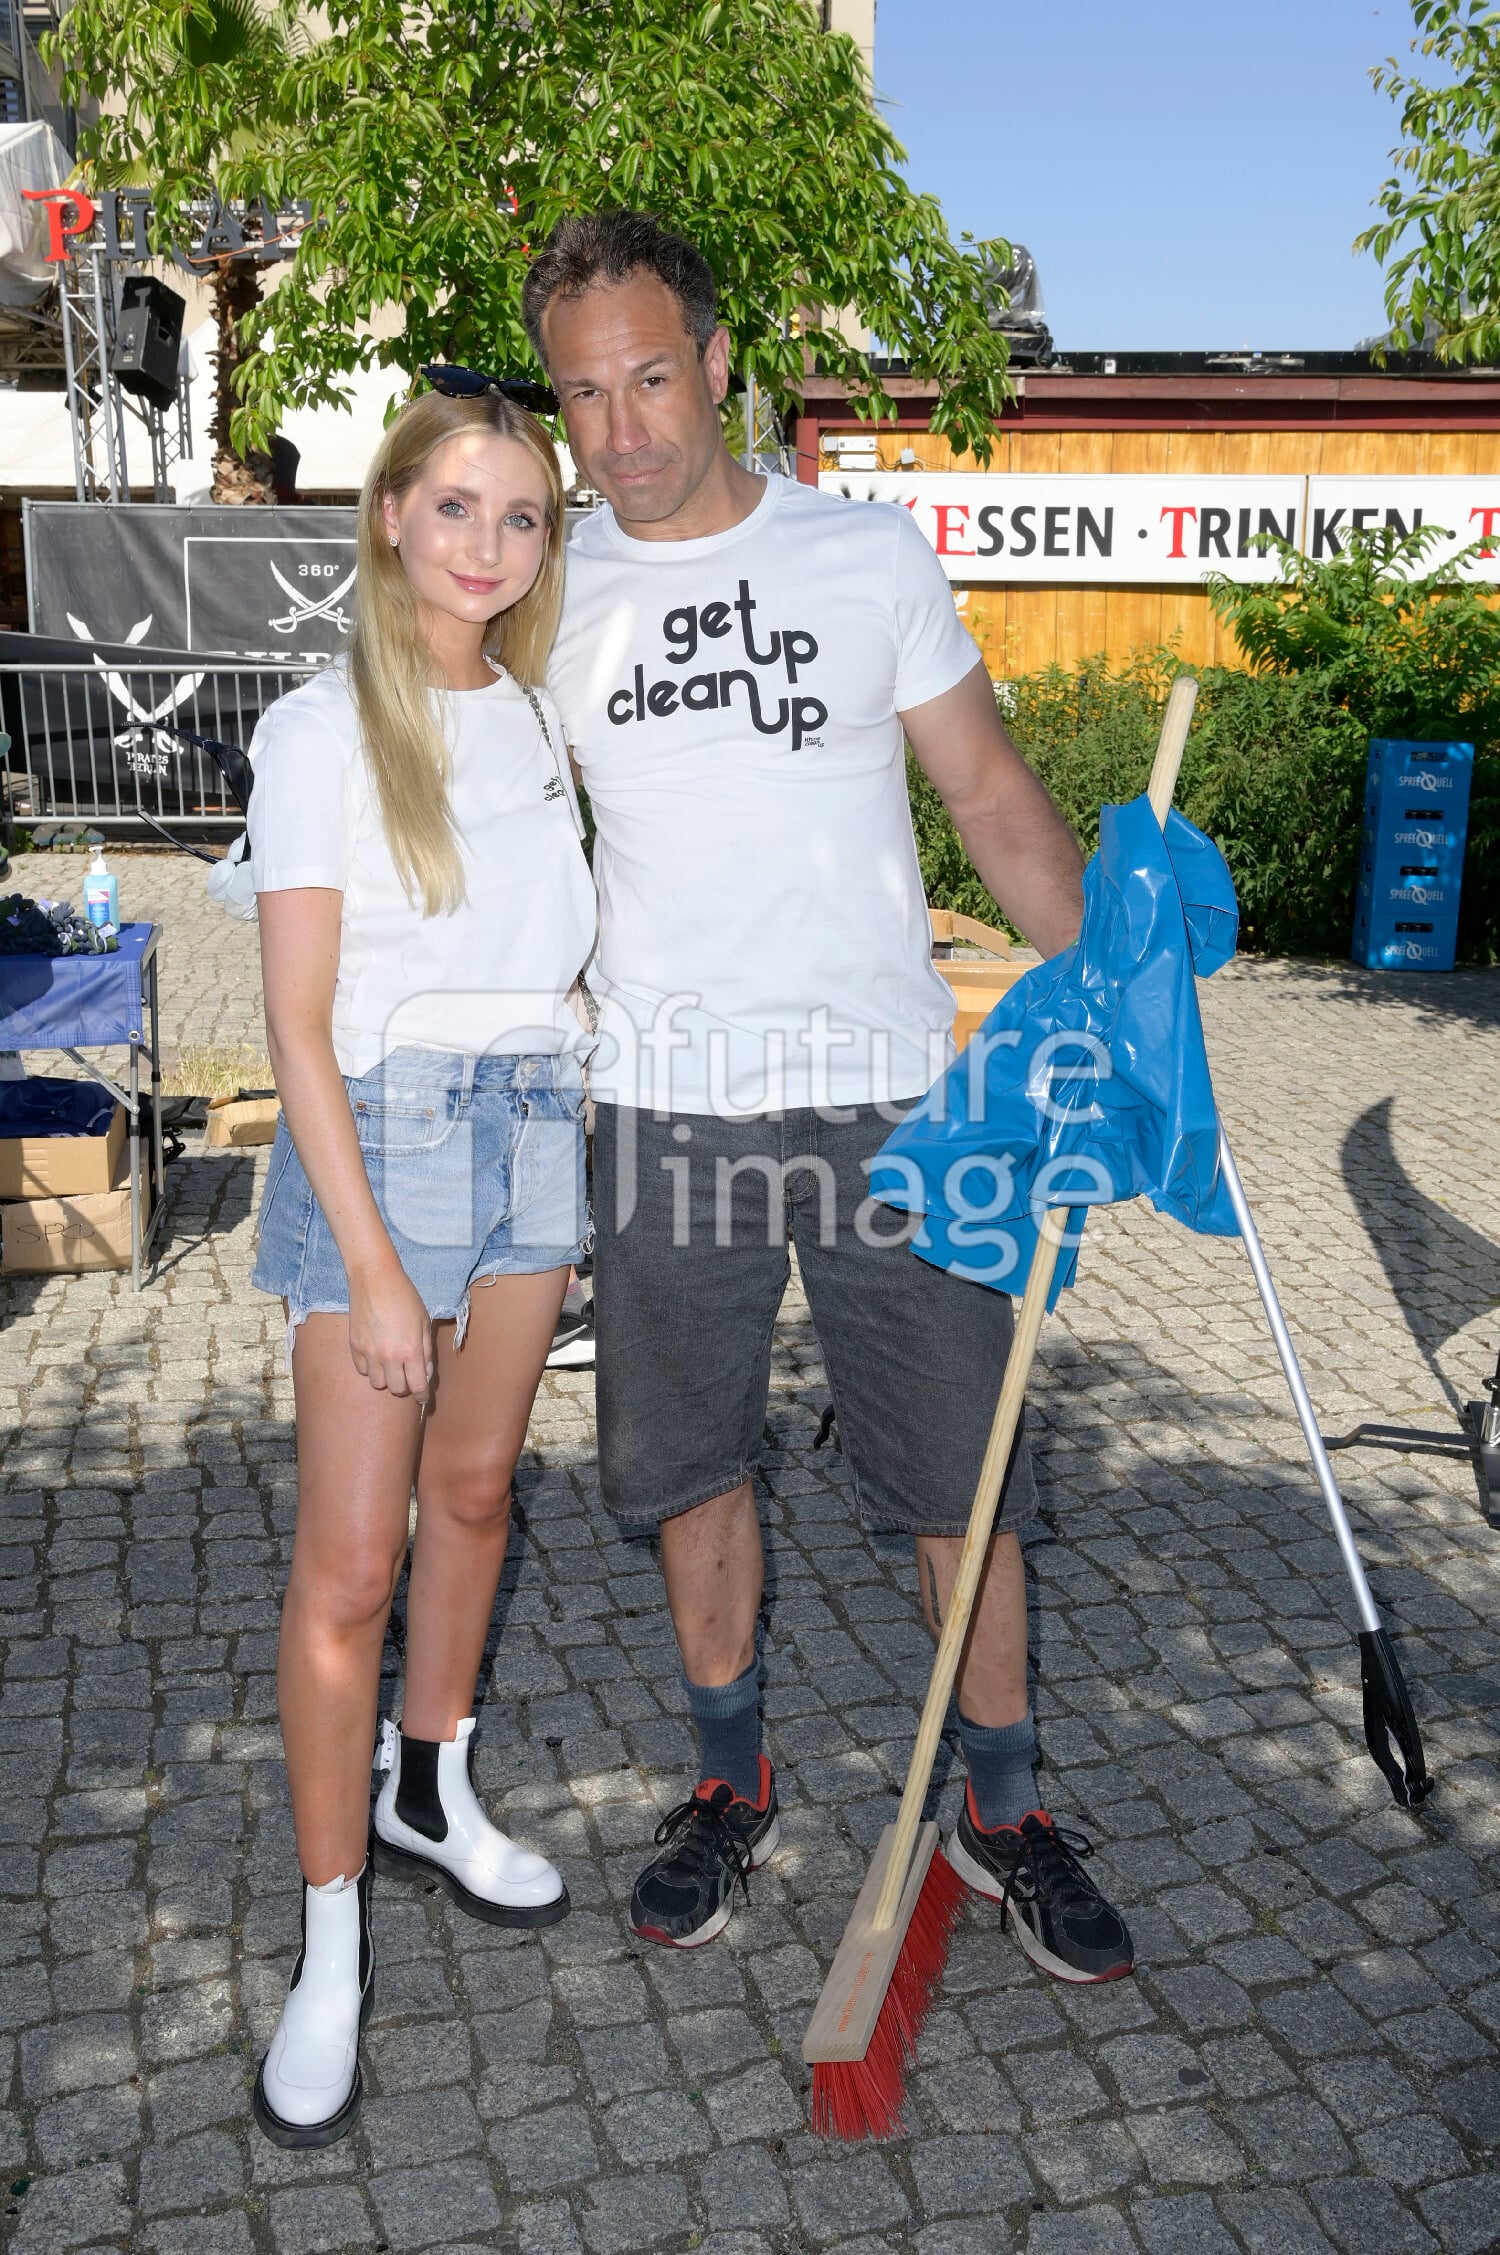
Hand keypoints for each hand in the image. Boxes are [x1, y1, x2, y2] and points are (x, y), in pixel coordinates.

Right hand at [347, 1256, 432, 1400]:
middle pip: (397, 1389)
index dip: (423, 1396)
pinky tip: (376, 1355)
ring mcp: (369, 1353)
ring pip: (377, 1383)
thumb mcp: (424, 1321)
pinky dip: (370, 1368)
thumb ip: (427, 1350)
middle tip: (407, 1375)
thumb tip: (426, 1372)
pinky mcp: (354, 1346)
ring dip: (386, 1378)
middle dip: (405, 1386)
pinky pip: (362, 1370)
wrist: (375, 1279)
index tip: (423, 1398)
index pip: (417, 1386)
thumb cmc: (404, 1297)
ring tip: (391, 1365)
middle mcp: (389, 1356)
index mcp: (411, 1350)